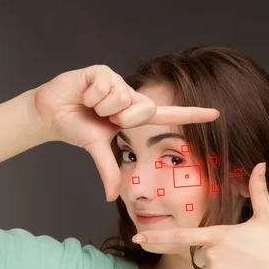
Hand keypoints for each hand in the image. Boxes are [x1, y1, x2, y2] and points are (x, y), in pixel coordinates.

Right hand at [32, 65, 219, 200]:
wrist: (52, 113)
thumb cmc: (78, 127)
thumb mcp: (96, 150)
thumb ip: (108, 171)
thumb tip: (111, 197)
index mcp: (134, 115)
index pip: (169, 116)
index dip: (192, 115)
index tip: (216, 114)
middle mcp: (131, 97)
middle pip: (143, 109)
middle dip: (120, 118)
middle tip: (103, 117)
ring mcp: (119, 82)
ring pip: (122, 98)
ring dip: (101, 106)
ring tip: (91, 105)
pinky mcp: (103, 71)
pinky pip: (106, 86)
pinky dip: (91, 95)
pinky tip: (84, 93)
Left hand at [132, 162, 268, 268]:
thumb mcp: (266, 217)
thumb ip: (258, 191)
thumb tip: (261, 164)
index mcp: (218, 234)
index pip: (181, 236)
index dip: (156, 236)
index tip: (136, 237)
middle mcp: (212, 255)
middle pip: (198, 257)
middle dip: (213, 258)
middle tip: (241, 259)